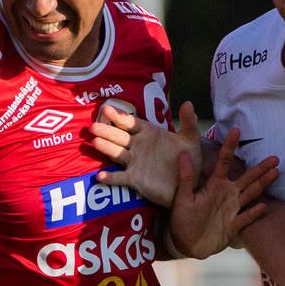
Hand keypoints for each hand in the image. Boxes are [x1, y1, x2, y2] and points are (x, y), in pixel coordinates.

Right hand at [89, 99, 203, 206]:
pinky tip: (100, 176)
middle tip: (94, 126)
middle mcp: (138, 146)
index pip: (131, 123)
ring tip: (95, 143)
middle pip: (119, 137)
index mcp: (149, 134)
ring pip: (117, 154)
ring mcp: (134, 163)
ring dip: (106, 148)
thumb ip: (188, 122)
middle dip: (107, 131)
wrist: (188, 183)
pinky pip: (120, 178)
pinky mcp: (135, 179)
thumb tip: (188, 102)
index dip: (120, 117)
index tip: (107, 109)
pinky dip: (110, 178)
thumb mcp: (190, 139)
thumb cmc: (187, 159)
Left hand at [169, 128, 280, 259]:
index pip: (223, 162)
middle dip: (260, 168)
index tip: (236, 131)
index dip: (229, 146)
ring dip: (262, 184)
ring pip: (251, 194)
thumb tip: (183, 153)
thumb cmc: (182, 220)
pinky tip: (263, 205)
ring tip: (276, 172)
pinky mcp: (234, 225)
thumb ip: (186, 178)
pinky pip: (246, 218)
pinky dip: (254, 212)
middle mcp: (227, 194)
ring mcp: (233, 210)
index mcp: (214, 185)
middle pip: (246, 178)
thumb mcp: (182, 198)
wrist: (186, 244)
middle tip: (274, 157)